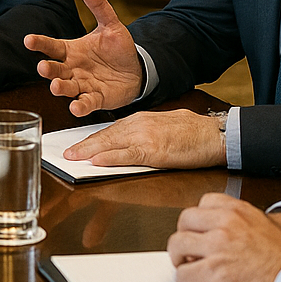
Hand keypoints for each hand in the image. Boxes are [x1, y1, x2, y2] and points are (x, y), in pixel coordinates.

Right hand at [24, 0, 143, 114]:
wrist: (136, 70)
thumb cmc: (117, 48)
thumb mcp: (110, 24)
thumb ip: (98, 6)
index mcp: (71, 50)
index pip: (51, 46)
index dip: (40, 43)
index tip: (29, 40)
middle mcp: (72, 69)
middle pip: (55, 69)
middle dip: (48, 69)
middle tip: (43, 68)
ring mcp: (82, 85)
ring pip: (66, 87)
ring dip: (60, 88)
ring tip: (56, 86)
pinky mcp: (95, 99)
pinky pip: (85, 103)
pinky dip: (80, 106)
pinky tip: (75, 107)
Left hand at [62, 109, 226, 168]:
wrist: (216, 134)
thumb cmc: (194, 133)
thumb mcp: (163, 128)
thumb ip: (143, 135)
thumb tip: (126, 146)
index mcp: (140, 120)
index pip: (109, 131)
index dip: (90, 140)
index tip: (75, 147)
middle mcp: (139, 125)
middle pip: (104, 137)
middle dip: (82, 147)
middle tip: (64, 155)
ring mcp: (146, 136)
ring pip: (111, 144)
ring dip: (88, 152)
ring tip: (72, 159)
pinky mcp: (155, 150)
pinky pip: (128, 155)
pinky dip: (111, 158)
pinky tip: (97, 161)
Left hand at [166, 193, 280, 281]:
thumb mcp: (262, 225)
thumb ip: (238, 223)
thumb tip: (215, 231)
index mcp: (237, 211)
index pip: (203, 203)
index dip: (199, 223)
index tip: (201, 235)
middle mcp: (225, 224)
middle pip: (184, 221)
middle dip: (185, 239)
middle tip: (192, 254)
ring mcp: (218, 246)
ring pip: (177, 246)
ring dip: (181, 261)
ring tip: (193, 272)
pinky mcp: (214, 270)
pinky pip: (183, 275)